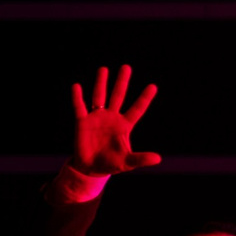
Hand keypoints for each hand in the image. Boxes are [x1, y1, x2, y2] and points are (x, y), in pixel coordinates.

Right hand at [65, 65, 160, 194]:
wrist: (90, 168)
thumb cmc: (111, 164)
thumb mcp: (127, 162)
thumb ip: (140, 159)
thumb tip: (158, 159)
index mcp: (125, 125)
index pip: (137, 109)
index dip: (144, 98)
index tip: (153, 86)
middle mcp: (112, 118)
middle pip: (118, 96)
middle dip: (122, 82)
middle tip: (126, 67)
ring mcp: (97, 118)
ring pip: (99, 97)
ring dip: (101, 83)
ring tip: (104, 69)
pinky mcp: (82, 123)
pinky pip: (79, 107)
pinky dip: (77, 97)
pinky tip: (76, 86)